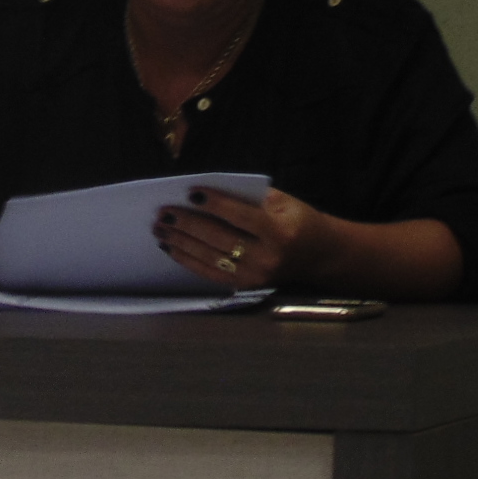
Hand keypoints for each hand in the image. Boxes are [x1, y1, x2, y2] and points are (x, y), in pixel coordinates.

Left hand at [154, 186, 331, 288]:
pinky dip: (187, 259)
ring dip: (181, 242)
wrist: (317, 255)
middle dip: (188, 224)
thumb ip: (251, 198)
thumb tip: (208, 195)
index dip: (215, 204)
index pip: (241, 216)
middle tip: (164, 212)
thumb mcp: (284, 202)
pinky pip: (208, 273)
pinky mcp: (243, 286)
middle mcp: (266, 258)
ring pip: (209, 257)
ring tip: (160, 229)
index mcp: (280, 232)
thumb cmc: (298, 220)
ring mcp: (253, 276)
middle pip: (219, 239)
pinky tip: (171, 247)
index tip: (191, 192)